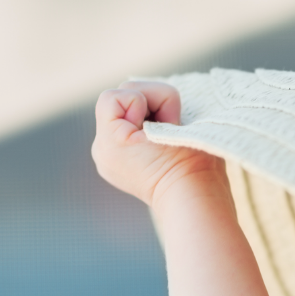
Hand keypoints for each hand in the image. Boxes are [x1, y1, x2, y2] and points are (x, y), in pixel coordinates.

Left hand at [92, 81, 224, 207]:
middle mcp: (101, 150)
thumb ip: (156, 101)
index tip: (166, 124)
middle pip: (119, 101)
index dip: (147, 99)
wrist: (193, 199)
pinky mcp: (116, 162)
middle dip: (149, 106)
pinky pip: (123, 131)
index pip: (116, 95)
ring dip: (146, 118)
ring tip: (164, 138)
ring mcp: (107, 158)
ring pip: (121, 115)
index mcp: (111, 142)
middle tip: (170, 128)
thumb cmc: (192, 163)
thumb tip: (147, 100)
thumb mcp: (176, 123)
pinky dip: (141, 130)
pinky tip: (156, 147)